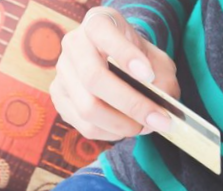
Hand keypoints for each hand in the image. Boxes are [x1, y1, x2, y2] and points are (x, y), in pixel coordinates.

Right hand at [50, 7, 179, 140]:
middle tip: (157, 120)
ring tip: (144, 127)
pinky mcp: (60, 100)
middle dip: (130, 104)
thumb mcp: (155, 58)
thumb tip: (162, 106)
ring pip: (87, 108)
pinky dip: (110, 133)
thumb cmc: (136, 58)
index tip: (148, 75)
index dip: (126, 55)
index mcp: (96, 24)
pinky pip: (84, 126)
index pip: (104, 34)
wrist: (112, 62)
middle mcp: (73, 46)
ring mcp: (61, 74)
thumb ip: (162, 78)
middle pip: (94, 78)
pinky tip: (125, 129)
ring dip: (121, 124)